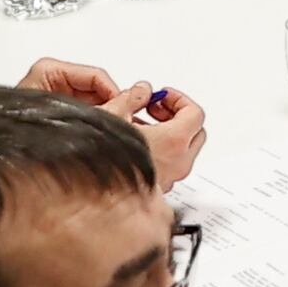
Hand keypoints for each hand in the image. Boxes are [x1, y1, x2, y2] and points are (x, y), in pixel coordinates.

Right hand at [19, 60, 207, 189]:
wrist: (92, 196)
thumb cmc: (104, 160)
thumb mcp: (113, 116)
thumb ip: (132, 97)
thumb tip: (141, 90)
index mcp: (174, 142)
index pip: (195, 113)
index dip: (179, 99)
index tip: (161, 96)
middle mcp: (178, 162)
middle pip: (195, 131)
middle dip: (178, 116)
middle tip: (156, 109)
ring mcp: (171, 177)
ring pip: (185, 150)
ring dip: (170, 135)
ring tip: (142, 125)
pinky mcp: (161, 187)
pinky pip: (171, 164)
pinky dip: (162, 151)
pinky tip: (138, 144)